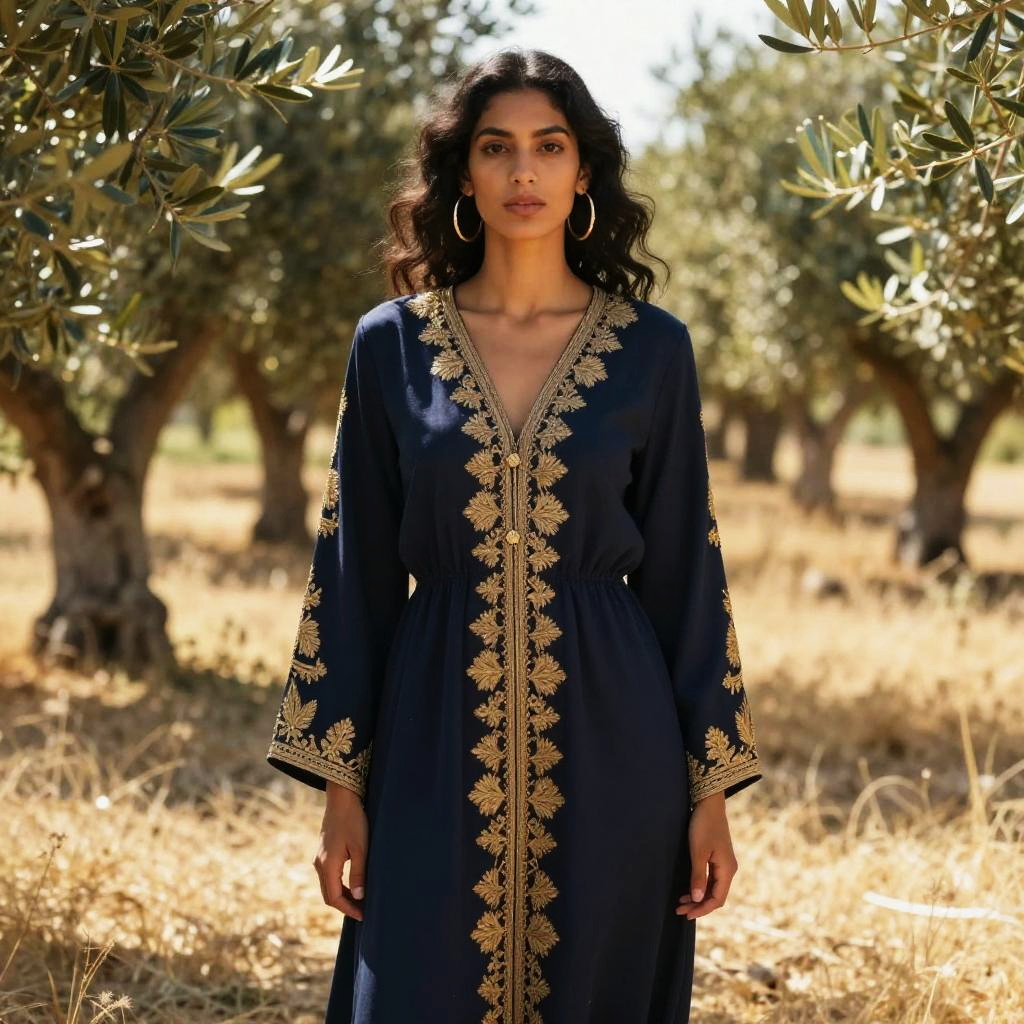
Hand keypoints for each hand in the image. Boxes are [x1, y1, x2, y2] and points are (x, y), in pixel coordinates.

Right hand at [313, 782, 368, 919]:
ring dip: (342, 896)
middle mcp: (319, 864)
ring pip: (328, 887)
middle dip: (345, 906)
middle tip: (363, 911)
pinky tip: (353, 885)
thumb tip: (360, 897)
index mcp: (328, 865)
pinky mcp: (323, 853)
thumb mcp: (360, 848)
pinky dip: (339, 886)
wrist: (341, 799)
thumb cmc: (353, 821)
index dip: (349, 909)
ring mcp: (319, 858)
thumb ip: (359, 873)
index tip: (363, 915)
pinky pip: (328, 877)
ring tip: (360, 901)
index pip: (335, 898)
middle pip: (329, 895)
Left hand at [676, 790, 737, 919]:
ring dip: (698, 897)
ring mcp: (724, 864)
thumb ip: (698, 876)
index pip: (717, 899)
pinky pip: (711, 879)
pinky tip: (689, 889)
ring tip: (681, 902)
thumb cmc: (703, 826)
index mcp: (727, 870)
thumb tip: (698, 899)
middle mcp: (729, 869)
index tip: (686, 914)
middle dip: (698, 905)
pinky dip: (700, 887)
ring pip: (713, 888)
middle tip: (679, 910)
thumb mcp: (698, 852)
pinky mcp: (718, 858)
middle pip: (715, 896)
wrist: (709, 804)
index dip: (702, 909)